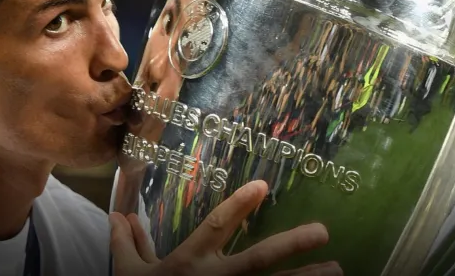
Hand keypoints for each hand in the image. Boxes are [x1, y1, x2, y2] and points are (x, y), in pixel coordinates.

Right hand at [110, 180, 340, 275]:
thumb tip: (117, 216)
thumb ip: (127, 244)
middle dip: (290, 246)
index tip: (262, 187)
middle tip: (323, 233)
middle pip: (257, 260)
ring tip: (338, 270)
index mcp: (190, 263)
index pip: (216, 228)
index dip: (238, 206)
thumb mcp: (129, 274)